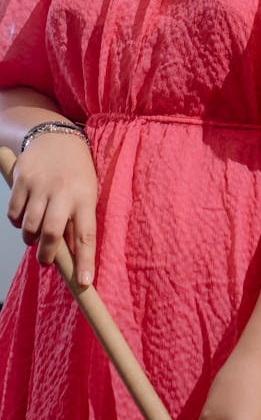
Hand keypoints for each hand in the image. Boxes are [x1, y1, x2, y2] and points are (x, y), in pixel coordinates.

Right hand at [7, 131, 97, 284]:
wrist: (57, 137)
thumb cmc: (76, 171)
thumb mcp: (87, 192)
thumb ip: (78, 221)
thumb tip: (74, 258)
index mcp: (85, 195)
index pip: (87, 234)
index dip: (85, 260)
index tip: (84, 282)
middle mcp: (63, 190)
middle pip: (52, 232)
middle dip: (47, 255)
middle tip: (45, 262)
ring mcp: (40, 184)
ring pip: (30, 226)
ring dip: (31, 239)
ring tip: (36, 236)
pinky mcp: (21, 180)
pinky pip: (14, 214)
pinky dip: (18, 223)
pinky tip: (26, 217)